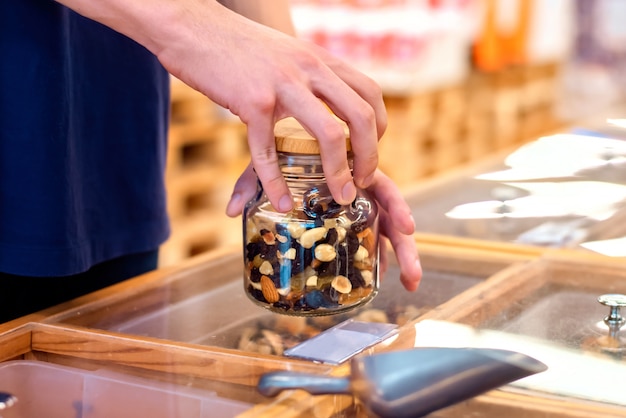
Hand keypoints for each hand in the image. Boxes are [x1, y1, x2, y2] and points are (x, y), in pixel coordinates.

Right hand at [156, 2, 385, 210]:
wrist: (191, 26)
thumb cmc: (237, 47)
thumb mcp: (285, 54)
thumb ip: (307, 77)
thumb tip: (321, 107)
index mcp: (319, 59)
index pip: (370, 93)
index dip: (378, 128)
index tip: (368, 152)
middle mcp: (309, 68)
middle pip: (360, 115)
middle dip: (369, 156)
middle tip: (363, 182)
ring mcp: (282, 84)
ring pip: (329, 132)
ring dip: (338, 171)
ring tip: (341, 196)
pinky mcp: (252, 101)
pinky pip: (269, 150)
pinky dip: (276, 182)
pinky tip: (281, 201)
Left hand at [227, 164, 421, 291]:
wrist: (282, 132)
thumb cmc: (282, 145)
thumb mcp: (270, 158)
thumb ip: (254, 181)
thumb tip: (230, 211)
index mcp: (349, 168)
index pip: (382, 185)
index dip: (396, 207)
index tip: (407, 227)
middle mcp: (359, 187)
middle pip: (390, 215)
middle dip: (405, 245)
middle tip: (412, 274)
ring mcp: (358, 203)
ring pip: (385, 229)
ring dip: (402, 255)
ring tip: (411, 283)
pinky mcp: (352, 214)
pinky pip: (370, 235)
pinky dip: (376, 255)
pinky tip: (381, 278)